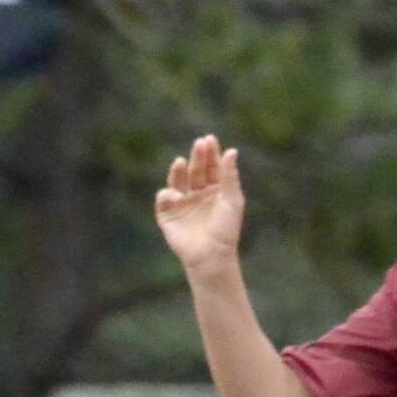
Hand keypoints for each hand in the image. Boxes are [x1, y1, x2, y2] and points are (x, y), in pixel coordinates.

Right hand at [156, 135, 245, 277]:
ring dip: (179, 170)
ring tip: (182, 162)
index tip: (210, 140)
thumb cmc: (226, 230)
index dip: (211, 154)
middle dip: (198, 157)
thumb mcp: (231, 201)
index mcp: (216, 192)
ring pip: (178, 180)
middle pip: (196, 170)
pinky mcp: (168, 214)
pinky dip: (168, 194)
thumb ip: (230, 176)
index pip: (212, 168)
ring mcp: (183, 203)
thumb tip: (232, 151)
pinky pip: (165, 198)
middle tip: (200, 143)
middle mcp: (198, 195)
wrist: (212, 256)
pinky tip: (176, 194)